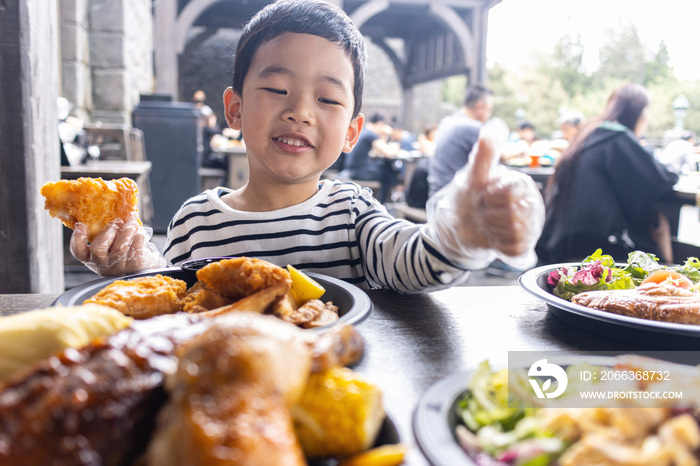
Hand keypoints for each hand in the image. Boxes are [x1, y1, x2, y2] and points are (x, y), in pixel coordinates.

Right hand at [70, 212, 165, 275]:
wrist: (144, 265)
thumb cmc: (124, 249)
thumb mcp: (110, 243)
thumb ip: (106, 231)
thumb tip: (109, 208)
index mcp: (92, 258)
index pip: (78, 252)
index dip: (77, 239)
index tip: (81, 224)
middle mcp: (103, 265)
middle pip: (98, 250)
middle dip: (108, 232)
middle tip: (117, 221)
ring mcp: (118, 267)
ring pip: (119, 249)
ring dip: (127, 231)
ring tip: (132, 222)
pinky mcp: (134, 266)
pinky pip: (135, 249)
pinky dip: (138, 237)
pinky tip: (140, 232)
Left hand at [454, 137, 543, 257]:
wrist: (459, 225)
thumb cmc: (469, 195)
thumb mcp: (473, 174)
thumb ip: (485, 151)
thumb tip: (496, 123)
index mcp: (522, 184)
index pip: (511, 193)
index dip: (490, 196)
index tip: (483, 194)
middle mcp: (532, 205)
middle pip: (511, 214)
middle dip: (487, 214)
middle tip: (482, 210)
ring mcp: (530, 227)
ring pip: (511, 233)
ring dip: (490, 229)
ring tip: (486, 223)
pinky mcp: (524, 247)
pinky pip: (513, 250)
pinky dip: (497, 245)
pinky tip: (492, 237)